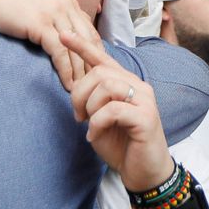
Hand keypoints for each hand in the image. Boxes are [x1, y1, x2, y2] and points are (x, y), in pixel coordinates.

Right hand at [0, 0, 98, 91]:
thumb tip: (66, 41)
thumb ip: (56, 19)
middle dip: (93, 65)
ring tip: (83, 91)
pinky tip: (68, 84)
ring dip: (81, 72)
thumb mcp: (40, 6)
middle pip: (89, 40)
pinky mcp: (40, 24)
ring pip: (76, 48)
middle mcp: (66, 6)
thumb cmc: (10, 1)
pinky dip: (66, 70)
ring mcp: (54, 14)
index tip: (97, 73)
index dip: (96, 54)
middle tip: (95, 86)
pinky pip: (59, 51)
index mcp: (68, 2)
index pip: (90, 31)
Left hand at [65, 27, 172, 190]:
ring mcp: (144, 100)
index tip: (63, 34)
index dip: (82, 46)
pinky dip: (98, 123)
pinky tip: (95, 135)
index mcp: (126, 84)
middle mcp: (138, 86)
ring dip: (90, 108)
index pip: (103, 58)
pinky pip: (113, 110)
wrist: (144, 173)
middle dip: (80, 93)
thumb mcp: (100, 120)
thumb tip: (76, 88)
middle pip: (100, 72)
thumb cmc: (122, 145)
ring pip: (106, 87)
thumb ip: (92, 101)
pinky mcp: (146, 117)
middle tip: (78, 116)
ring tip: (90, 125)